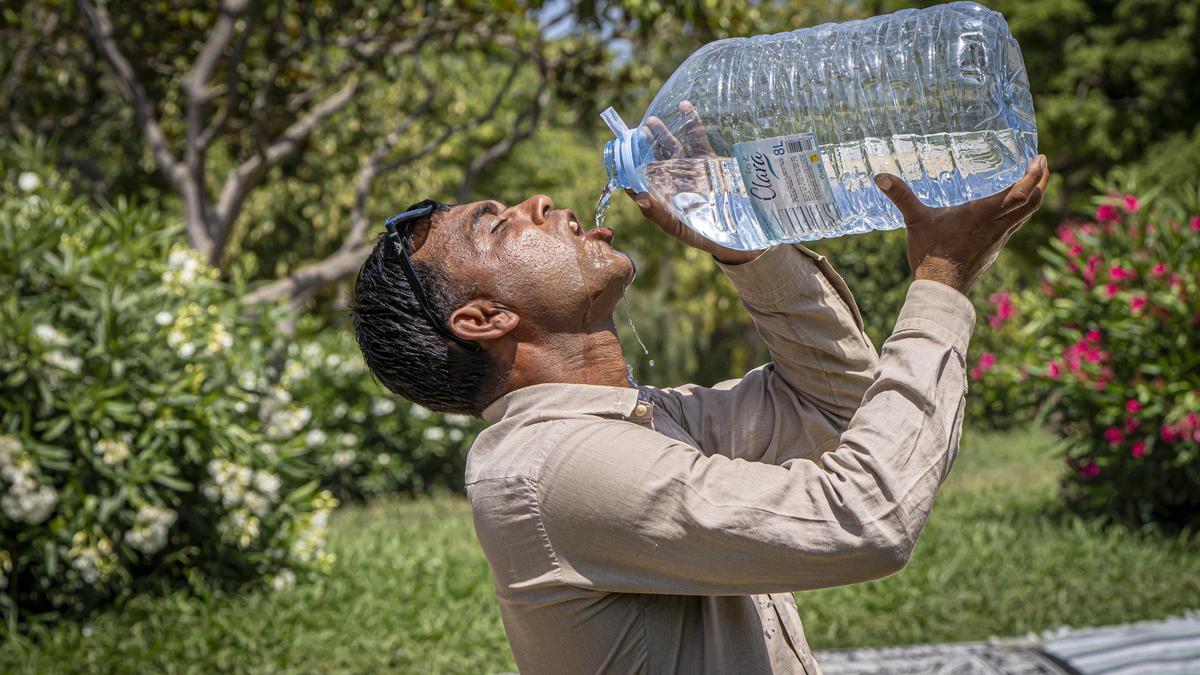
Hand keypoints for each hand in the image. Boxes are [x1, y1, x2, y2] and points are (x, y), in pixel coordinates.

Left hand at [625, 101, 763, 264]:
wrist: (739, 233)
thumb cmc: (705, 235)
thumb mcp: (680, 227)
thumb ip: (658, 213)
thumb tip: (637, 196)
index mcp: (663, 197)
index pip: (641, 179)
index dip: (630, 165)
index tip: (622, 152)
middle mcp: (675, 182)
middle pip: (655, 159)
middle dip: (646, 144)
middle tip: (639, 129)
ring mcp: (692, 170)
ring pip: (674, 147)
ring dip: (663, 133)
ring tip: (652, 120)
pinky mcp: (710, 162)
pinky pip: (698, 139)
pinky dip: (691, 122)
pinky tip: (684, 106)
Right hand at [875, 155, 1049, 293]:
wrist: (941, 291)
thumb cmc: (931, 255)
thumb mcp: (915, 221)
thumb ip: (901, 196)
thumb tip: (881, 176)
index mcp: (985, 214)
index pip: (1022, 192)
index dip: (1034, 174)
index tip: (1039, 157)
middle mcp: (999, 226)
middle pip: (1034, 202)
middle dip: (1042, 181)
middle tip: (1041, 163)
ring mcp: (999, 239)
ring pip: (1027, 215)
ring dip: (1034, 196)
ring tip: (1033, 181)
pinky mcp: (995, 248)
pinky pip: (1016, 225)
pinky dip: (1021, 211)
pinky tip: (1009, 208)